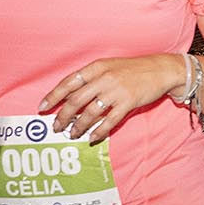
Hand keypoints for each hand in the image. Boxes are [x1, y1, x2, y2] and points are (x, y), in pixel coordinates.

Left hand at [40, 55, 186, 141]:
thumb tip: (68, 96)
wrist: (161, 70)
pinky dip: (99, 131)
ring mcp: (117, 91)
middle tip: (56, 127)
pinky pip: (109, 121)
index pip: (68, 82)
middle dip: (62, 116)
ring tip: (73, 134)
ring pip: (90, 113)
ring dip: (79, 126)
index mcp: (97, 67)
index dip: (53, 96)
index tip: (42, 107)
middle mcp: (104, 78)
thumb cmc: (133, 69)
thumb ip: (90, 79)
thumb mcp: (109, 67)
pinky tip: (92, 137)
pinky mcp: (129, 102)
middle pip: (75, 101)